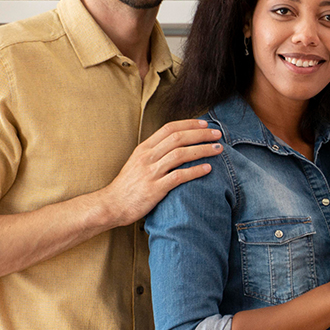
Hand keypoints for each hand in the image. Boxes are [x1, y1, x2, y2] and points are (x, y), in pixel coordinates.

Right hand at [97, 119, 222, 226]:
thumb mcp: (137, 162)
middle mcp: (147, 157)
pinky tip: (208, 169)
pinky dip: (195, 171)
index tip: (205, 124)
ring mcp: (150, 172)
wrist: (111, 206)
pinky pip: (179, 176)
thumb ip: (155, 152)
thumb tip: (177, 144)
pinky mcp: (154, 189)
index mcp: (144, 148)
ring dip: (203, 150)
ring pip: (181, 154)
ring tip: (218, 149)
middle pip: (178, 138)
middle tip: (217, 134)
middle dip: (200, 134)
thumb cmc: (128, 185)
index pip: (169, 128)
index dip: (189, 124)